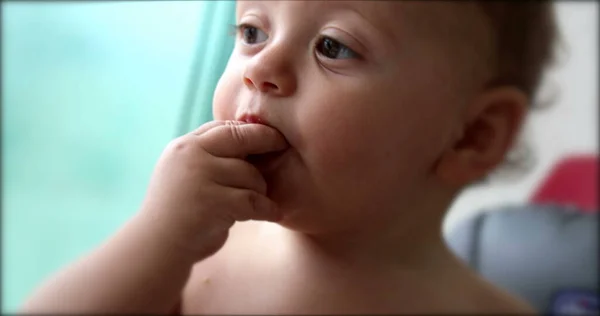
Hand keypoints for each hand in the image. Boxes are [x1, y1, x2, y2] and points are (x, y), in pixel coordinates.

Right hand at [139, 121, 287, 260]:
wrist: (156, 247)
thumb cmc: (177, 213)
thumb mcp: (184, 174)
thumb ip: (208, 157)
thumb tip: (250, 140)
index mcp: (184, 147)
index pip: (222, 127)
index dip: (249, 130)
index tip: (269, 135)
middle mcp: (191, 155)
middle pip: (240, 137)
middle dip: (266, 140)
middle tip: (283, 145)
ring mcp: (201, 176)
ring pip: (250, 174)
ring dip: (260, 190)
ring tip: (260, 201)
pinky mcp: (213, 202)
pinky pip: (253, 200)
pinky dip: (267, 208)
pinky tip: (274, 214)